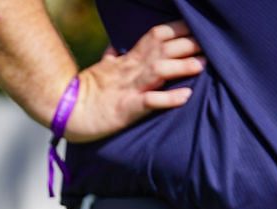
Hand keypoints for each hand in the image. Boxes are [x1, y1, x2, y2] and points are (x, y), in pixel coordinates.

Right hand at [65, 22, 202, 143]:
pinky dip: (168, 99)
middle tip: (209, 45)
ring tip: (201, 65)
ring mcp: (130, 88)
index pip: (158, 34)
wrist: (66, 113)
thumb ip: (112, 57)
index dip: (180, 29)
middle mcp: (132, 69)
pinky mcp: (127, 108)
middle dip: (190, 44)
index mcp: (128, 58)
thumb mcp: (100, 69)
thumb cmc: (85, 93)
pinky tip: (185, 96)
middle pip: (165, 48)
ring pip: (160, 69)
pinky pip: (150, 101)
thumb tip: (116, 47)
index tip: (197, 28)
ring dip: (182, 66)